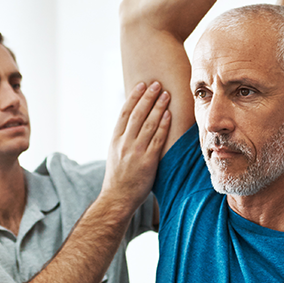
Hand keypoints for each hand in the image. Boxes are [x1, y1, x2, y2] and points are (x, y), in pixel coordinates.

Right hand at [102, 81, 170, 210]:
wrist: (117, 198)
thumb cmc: (118, 178)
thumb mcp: (115, 154)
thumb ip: (123, 139)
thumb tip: (133, 125)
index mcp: (115, 139)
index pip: (125, 113)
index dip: (134, 97)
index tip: (141, 85)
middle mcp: (124, 143)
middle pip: (137, 114)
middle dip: (148, 97)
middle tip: (157, 84)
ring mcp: (135, 151)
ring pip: (148, 123)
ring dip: (158, 107)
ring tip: (166, 94)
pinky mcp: (147, 161)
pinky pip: (157, 139)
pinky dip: (163, 125)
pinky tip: (169, 114)